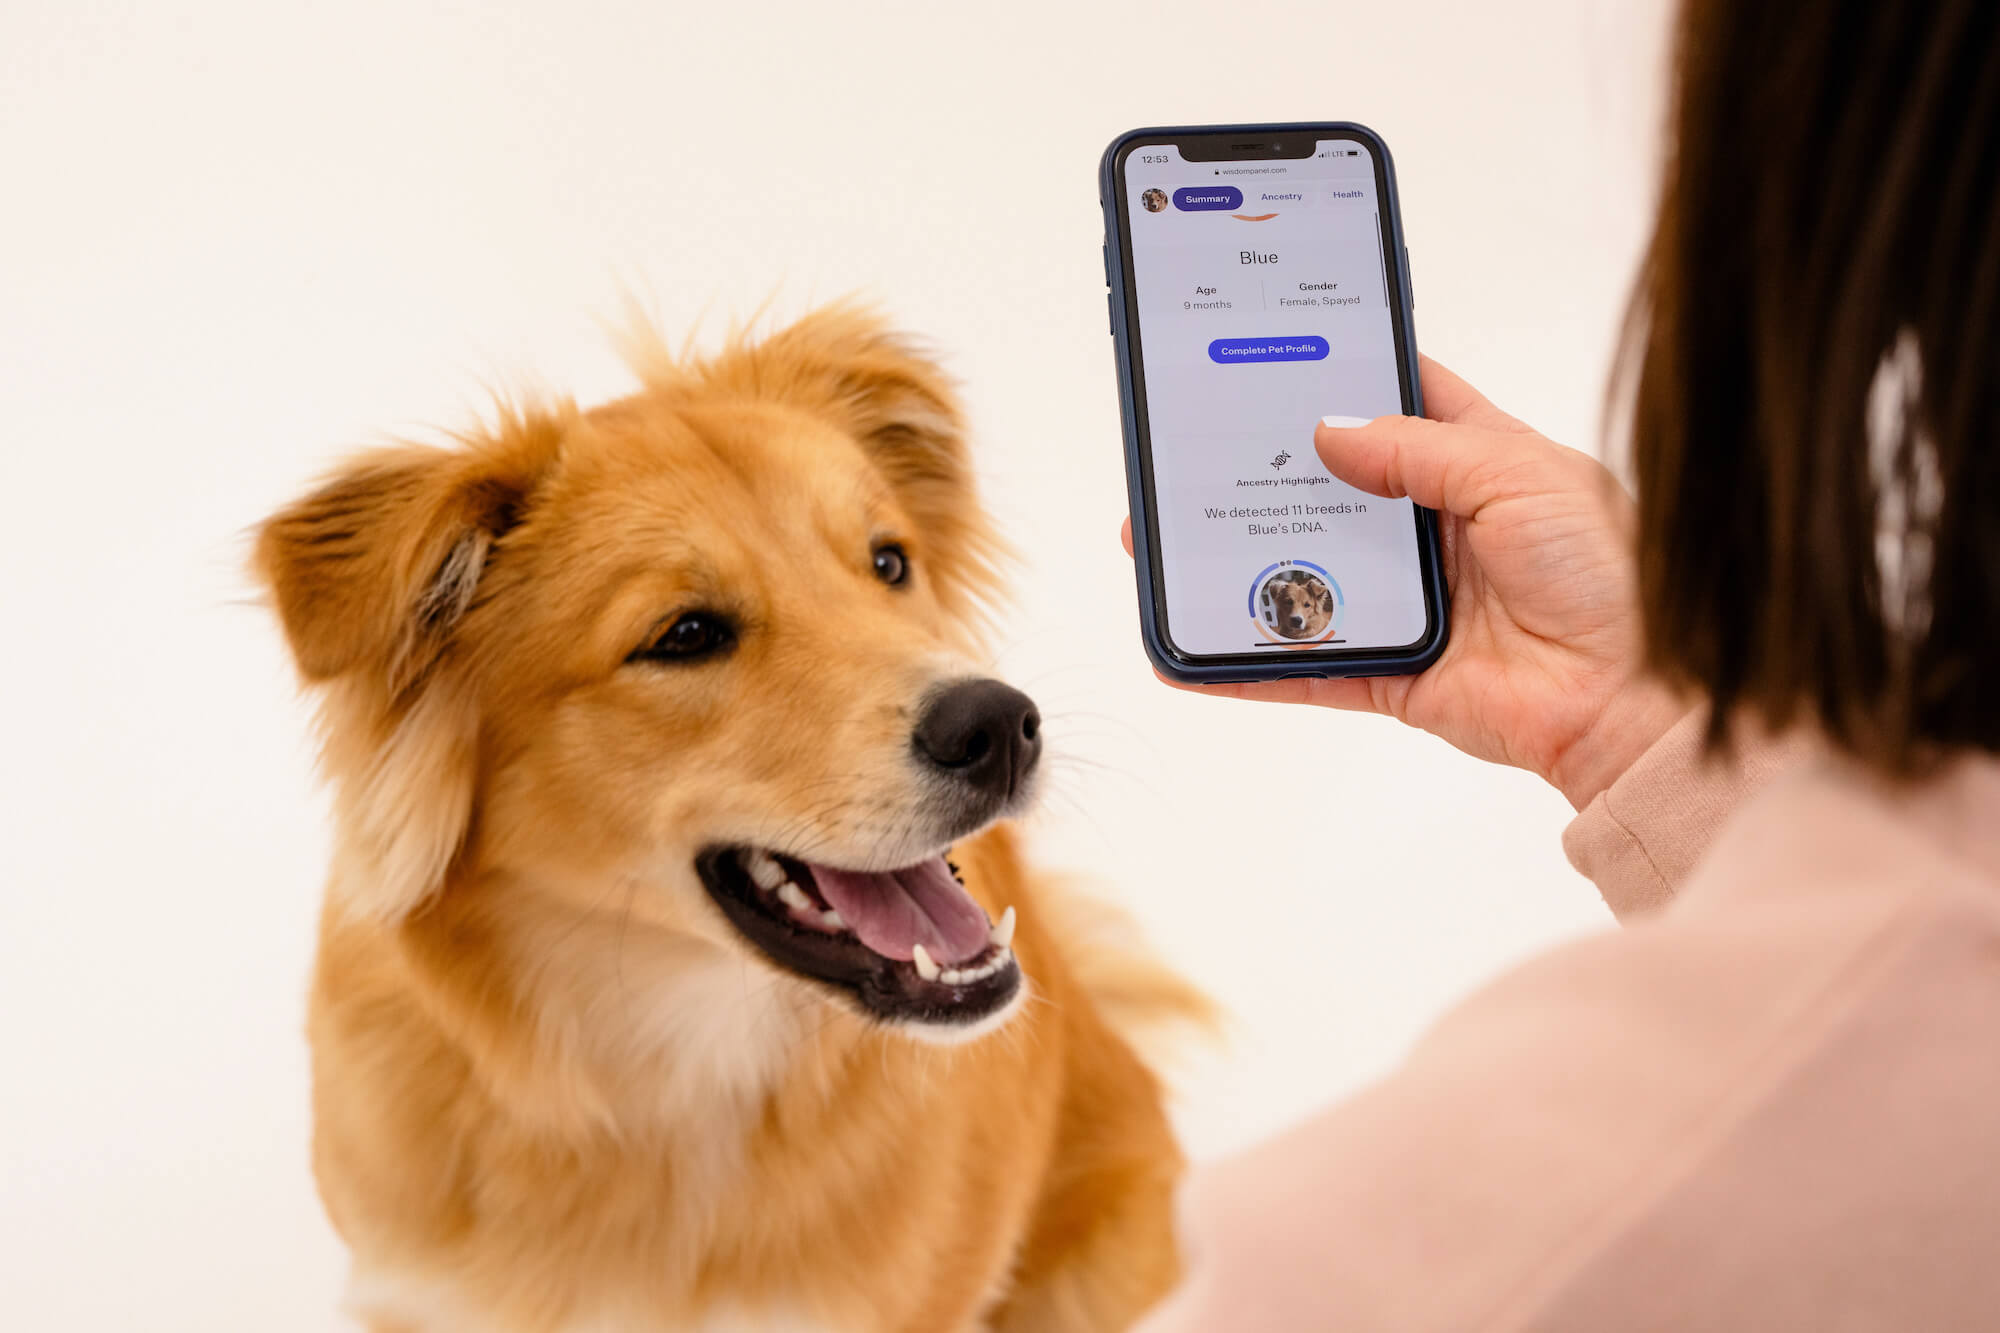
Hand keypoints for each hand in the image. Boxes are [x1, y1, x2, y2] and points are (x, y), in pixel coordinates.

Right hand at [1122, 357, 1687, 809]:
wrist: (1642, 700)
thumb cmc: (1615, 575)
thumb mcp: (1520, 476)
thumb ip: (1420, 451)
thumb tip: (1331, 432)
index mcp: (1484, 463)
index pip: (1401, 405)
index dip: (1344, 379)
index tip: (1277, 357)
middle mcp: (1442, 530)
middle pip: (1335, 492)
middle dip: (1268, 473)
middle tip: (1197, 450)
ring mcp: (1416, 603)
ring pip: (1309, 576)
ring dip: (1243, 563)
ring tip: (1168, 541)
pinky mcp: (1399, 674)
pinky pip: (1309, 667)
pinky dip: (1249, 665)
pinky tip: (1192, 652)